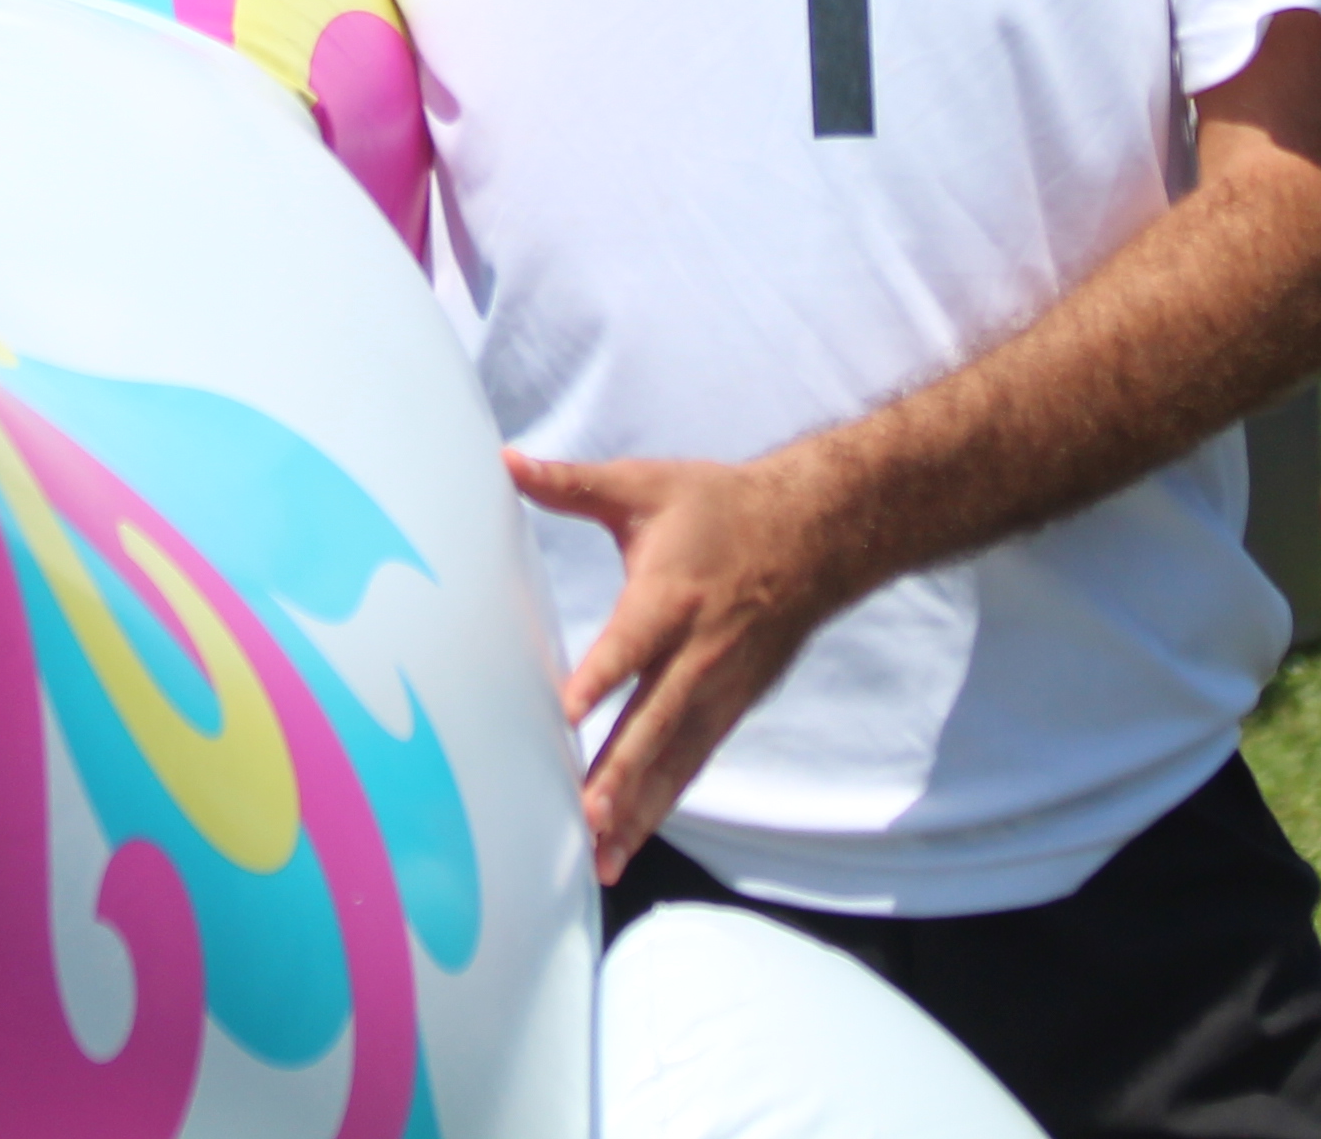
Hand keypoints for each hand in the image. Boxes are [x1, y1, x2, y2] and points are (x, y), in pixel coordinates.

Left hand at [504, 445, 868, 883]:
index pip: (630, 644)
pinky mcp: (730, 709)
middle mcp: (697, 653)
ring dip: (638, 809)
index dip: (599, 680)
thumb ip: (571, 484)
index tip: (564, 713)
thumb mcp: (646, 486)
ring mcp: (718, 689)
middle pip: (654, 723)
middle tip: (583, 820)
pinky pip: (690, 766)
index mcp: (670, 595)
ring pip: (674, 760)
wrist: (815, 533)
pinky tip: (626, 844)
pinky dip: (660, 806)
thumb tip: (504, 461)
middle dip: (620, 775)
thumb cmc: (720, 508)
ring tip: (599, 859)